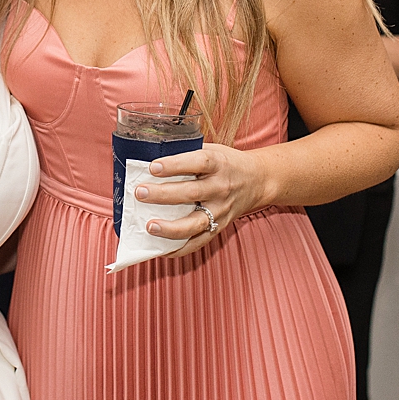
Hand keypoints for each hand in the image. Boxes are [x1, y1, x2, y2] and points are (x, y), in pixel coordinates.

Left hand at [135, 143, 272, 256]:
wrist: (258, 180)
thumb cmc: (226, 163)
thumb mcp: (211, 150)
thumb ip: (186, 153)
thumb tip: (149, 156)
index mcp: (218, 164)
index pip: (197, 163)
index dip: (175, 165)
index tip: (153, 167)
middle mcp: (221, 188)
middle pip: (191, 193)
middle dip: (163, 194)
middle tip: (140, 193)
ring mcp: (221, 210)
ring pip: (195, 223)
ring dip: (170, 228)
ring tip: (149, 226)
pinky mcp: (220, 227)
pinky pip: (199, 242)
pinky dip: (180, 248)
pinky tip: (161, 250)